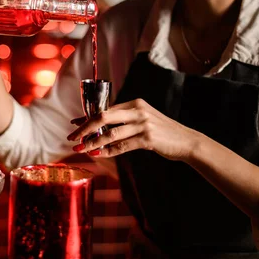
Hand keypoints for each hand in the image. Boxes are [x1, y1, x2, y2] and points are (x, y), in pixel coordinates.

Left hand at [67, 98, 197, 160]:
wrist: (186, 141)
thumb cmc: (163, 132)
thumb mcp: (144, 120)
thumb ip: (126, 120)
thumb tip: (102, 128)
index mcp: (135, 103)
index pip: (105, 109)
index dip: (87, 117)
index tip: (74, 124)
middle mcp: (137, 110)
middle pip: (103, 116)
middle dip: (85, 127)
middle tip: (72, 137)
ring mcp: (143, 124)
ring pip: (110, 133)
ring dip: (93, 142)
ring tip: (81, 149)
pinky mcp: (148, 138)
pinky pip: (122, 145)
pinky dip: (108, 151)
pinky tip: (98, 154)